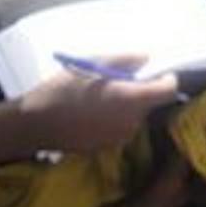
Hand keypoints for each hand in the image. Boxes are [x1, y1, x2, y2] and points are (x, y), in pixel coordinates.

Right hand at [15, 55, 178, 154]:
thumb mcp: (93, 65)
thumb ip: (125, 61)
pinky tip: (93, 112)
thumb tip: (146, 59)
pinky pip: (120, 128)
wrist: (37, 124)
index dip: (167, 79)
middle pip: (150, 104)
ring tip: (101, 95)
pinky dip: (114, 118)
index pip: (168, 91)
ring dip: (127, 105)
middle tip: (119, 80)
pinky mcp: (108, 146)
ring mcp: (120, 137)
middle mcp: (132, 121)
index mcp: (132, 99)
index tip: (158, 72)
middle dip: (141, 91)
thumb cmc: (64, 89)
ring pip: (135, 116)